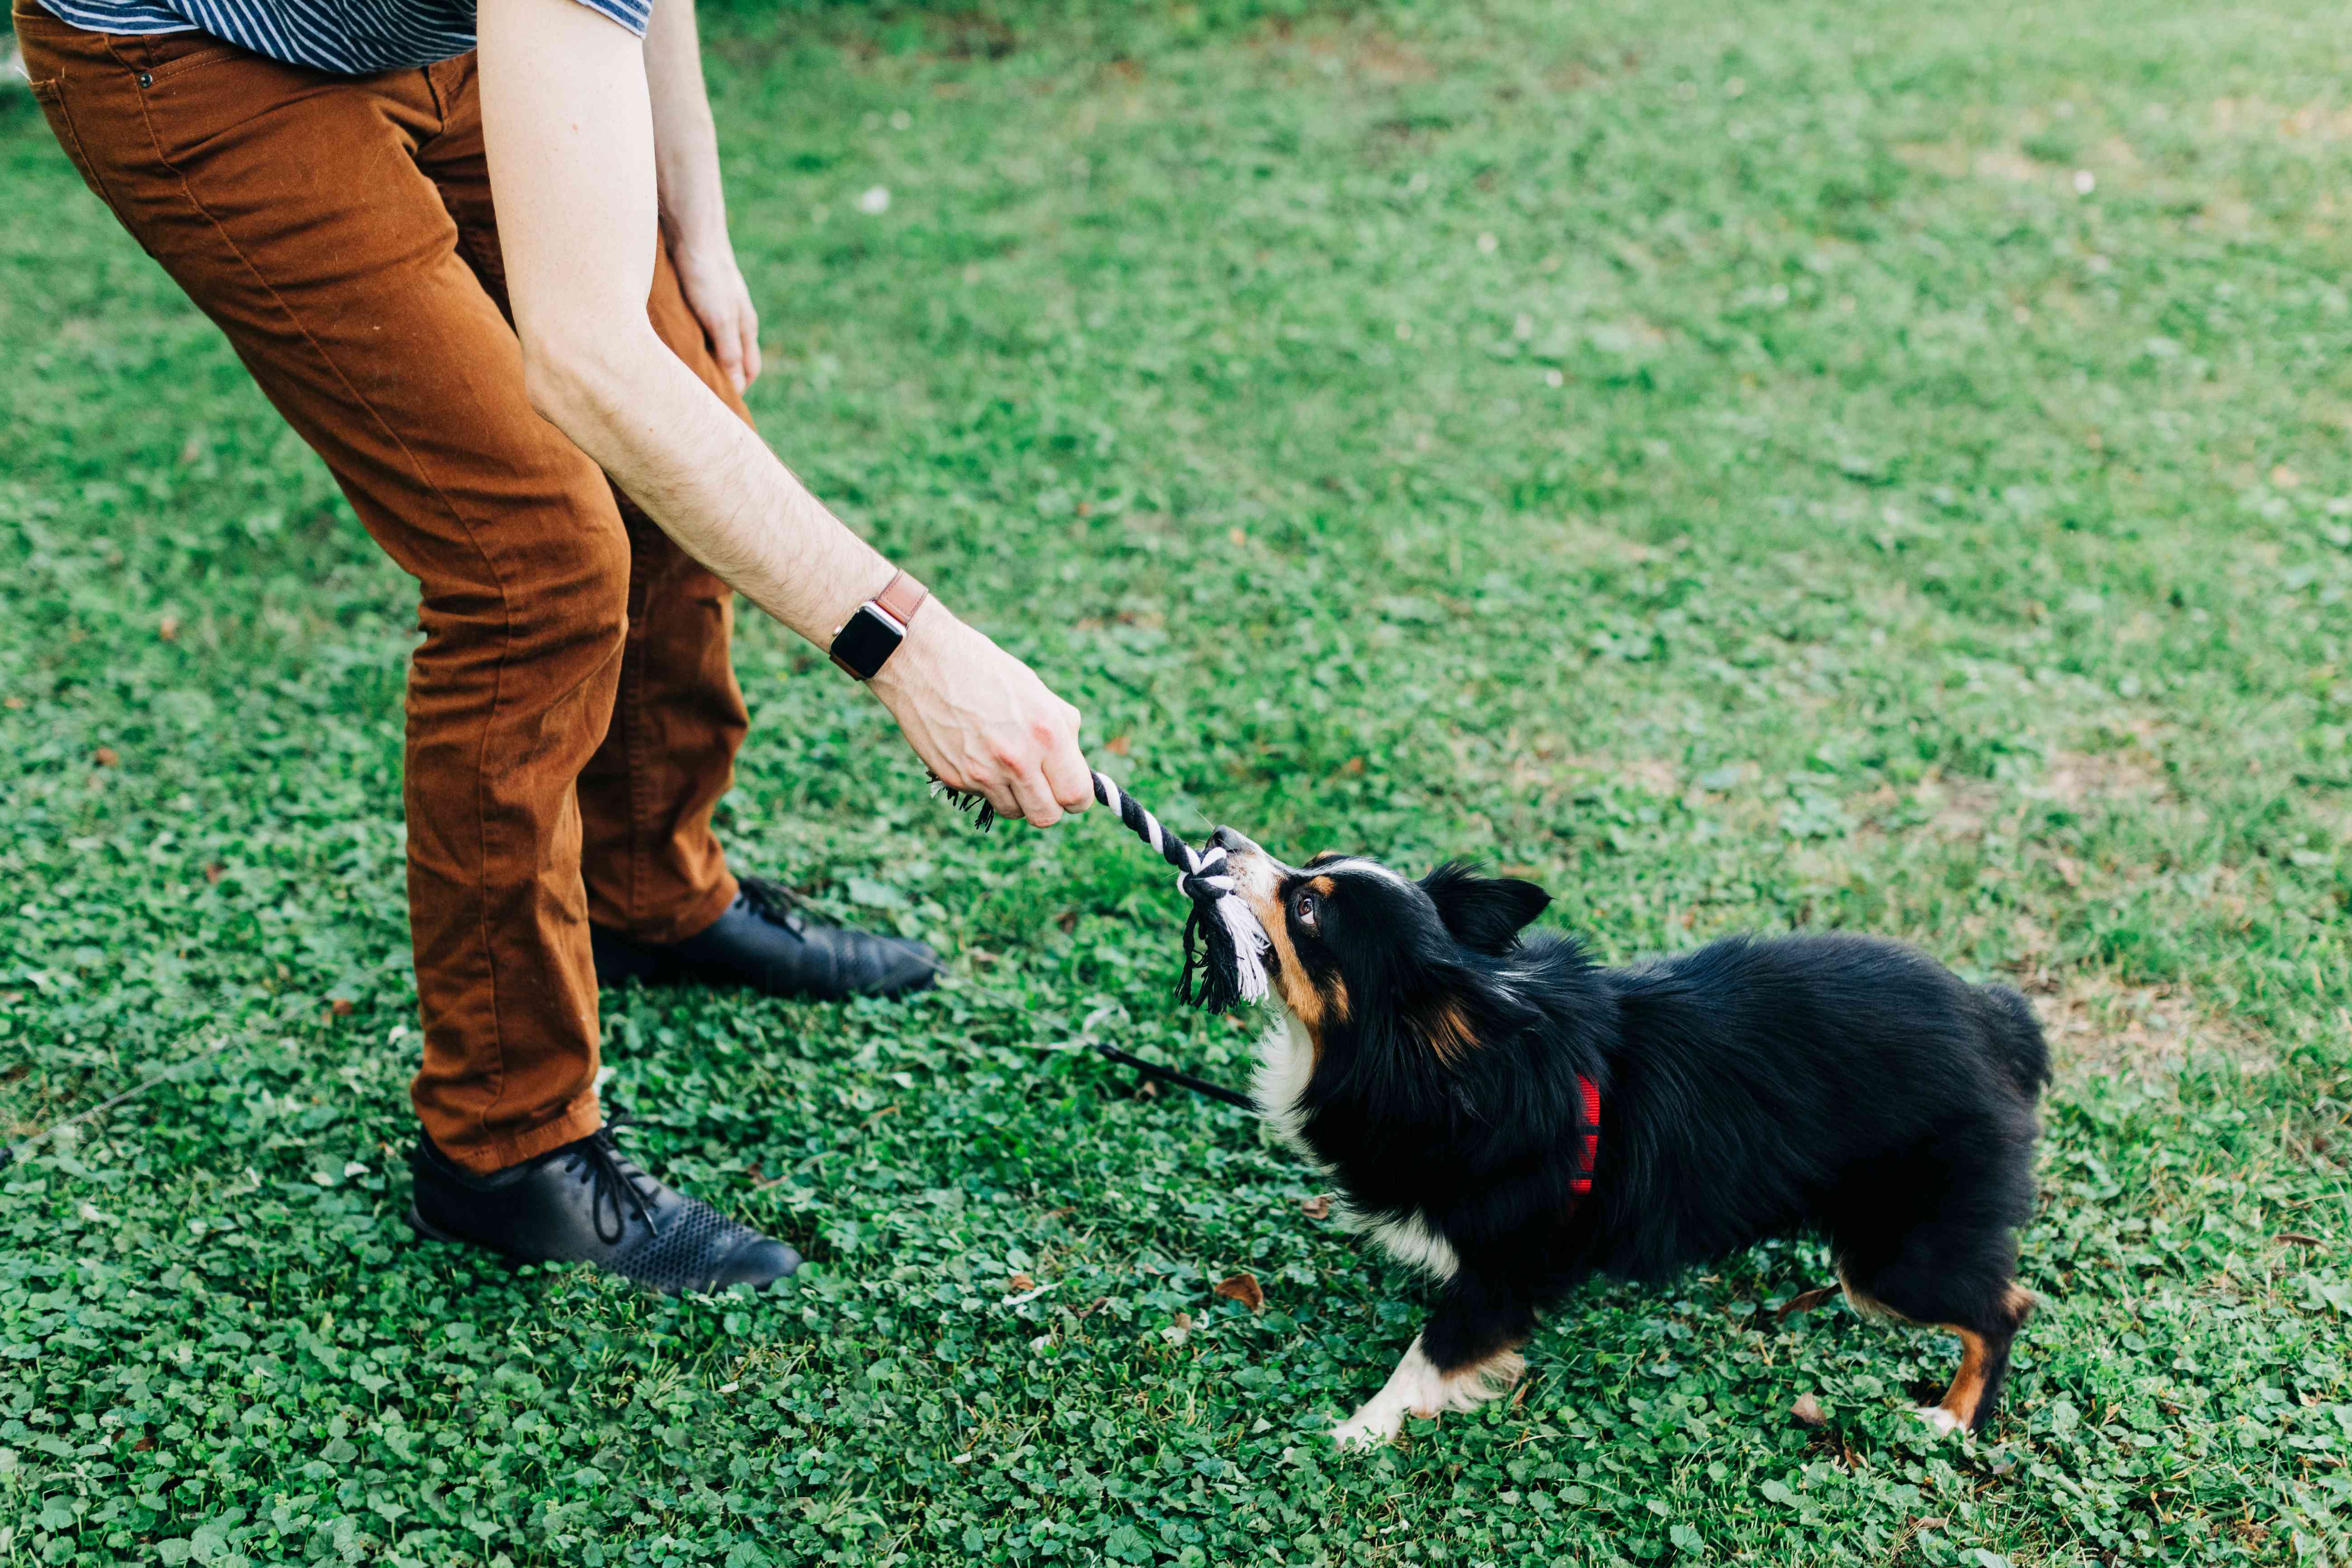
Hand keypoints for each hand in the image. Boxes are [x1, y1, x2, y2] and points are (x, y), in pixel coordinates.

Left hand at [669, 231, 761, 394]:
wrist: (691, 233)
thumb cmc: (708, 277)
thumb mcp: (720, 321)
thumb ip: (729, 354)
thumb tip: (736, 389)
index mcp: (745, 328)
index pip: (748, 372)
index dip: (737, 391)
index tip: (718, 409)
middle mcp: (734, 320)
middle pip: (731, 360)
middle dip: (719, 380)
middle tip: (697, 399)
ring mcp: (716, 307)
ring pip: (712, 344)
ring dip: (701, 361)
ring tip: (679, 377)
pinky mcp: (697, 296)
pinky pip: (695, 328)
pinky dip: (688, 342)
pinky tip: (669, 345)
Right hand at [870, 605, 1091, 826]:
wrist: (924, 661)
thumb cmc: (985, 669)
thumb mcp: (1037, 693)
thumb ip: (1061, 732)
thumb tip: (1077, 768)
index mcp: (1048, 733)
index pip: (1076, 795)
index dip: (1076, 797)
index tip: (1070, 789)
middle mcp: (1018, 759)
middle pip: (1046, 817)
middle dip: (1048, 804)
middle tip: (1041, 784)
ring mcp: (985, 773)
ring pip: (1014, 811)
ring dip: (1016, 796)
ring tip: (1005, 763)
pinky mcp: (957, 779)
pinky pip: (984, 797)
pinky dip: (986, 784)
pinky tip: (977, 752)